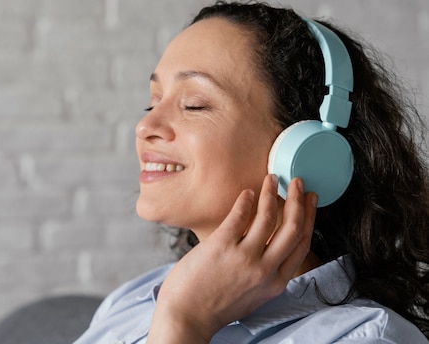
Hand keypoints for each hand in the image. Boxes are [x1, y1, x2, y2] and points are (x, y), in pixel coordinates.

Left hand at [147, 175, 317, 342]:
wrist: (186, 317)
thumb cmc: (215, 306)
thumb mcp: (253, 296)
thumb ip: (266, 275)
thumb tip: (270, 249)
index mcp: (275, 283)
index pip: (302, 244)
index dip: (309, 218)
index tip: (309, 201)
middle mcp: (265, 270)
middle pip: (292, 228)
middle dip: (298, 201)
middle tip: (297, 182)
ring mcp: (244, 257)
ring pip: (269, 217)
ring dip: (272, 193)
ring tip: (271, 179)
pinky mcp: (221, 246)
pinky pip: (240, 216)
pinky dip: (246, 200)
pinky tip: (247, 192)